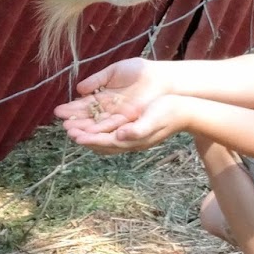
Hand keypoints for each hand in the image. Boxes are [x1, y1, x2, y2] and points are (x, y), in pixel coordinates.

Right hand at [53, 58, 167, 133]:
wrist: (160, 77)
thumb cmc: (139, 71)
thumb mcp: (113, 72)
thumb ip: (97, 80)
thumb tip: (79, 89)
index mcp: (105, 96)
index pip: (85, 105)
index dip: (72, 109)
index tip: (58, 112)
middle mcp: (110, 109)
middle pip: (90, 118)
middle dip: (76, 121)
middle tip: (61, 125)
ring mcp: (120, 116)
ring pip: (99, 125)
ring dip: (85, 130)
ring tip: (70, 132)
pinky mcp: (130, 120)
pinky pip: (113, 127)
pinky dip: (100, 130)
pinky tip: (88, 132)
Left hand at [60, 93, 187, 153]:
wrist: (185, 110)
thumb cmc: (170, 113)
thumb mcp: (154, 119)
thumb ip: (138, 130)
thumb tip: (120, 135)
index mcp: (133, 140)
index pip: (106, 143)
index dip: (89, 139)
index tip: (74, 135)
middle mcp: (129, 140)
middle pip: (101, 142)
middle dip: (83, 136)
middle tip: (67, 129)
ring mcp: (130, 135)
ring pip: (103, 136)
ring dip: (87, 131)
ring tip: (72, 125)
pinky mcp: (130, 127)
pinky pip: (109, 129)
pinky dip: (96, 126)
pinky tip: (89, 120)